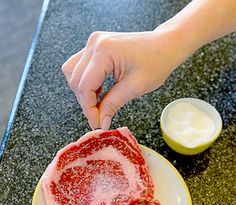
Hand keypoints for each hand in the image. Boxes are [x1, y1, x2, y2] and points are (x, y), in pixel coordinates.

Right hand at [62, 29, 181, 129]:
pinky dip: (86, 82)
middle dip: (85, 102)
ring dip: (82, 91)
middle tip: (99, 118)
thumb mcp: (135, 88)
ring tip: (98, 104)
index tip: (97, 124)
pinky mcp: (96, 45)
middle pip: (75, 80)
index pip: (84, 86)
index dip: (88, 108)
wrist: (166, 45)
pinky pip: (80, 66)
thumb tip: (100, 123)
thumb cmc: (156, 63)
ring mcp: (94, 42)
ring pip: (72, 72)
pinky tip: (99, 92)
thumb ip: (112, 104)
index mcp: (104, 51)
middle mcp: (94, 43)